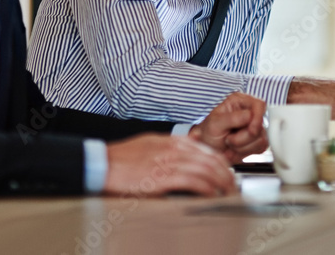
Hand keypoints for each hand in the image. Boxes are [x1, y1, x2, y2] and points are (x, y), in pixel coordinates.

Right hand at [103, 134, 236, 196]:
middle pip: (210, 158)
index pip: (205, 149)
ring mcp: (168, 161)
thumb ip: (170, 146)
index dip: (220, 162)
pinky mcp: (162, 177)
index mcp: (171, 141)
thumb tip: (189, 149)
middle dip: (225, 173)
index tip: (226, 172)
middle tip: (233, 185)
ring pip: (205, 169)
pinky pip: (192, 181)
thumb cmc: (121, 158)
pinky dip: (206, 188)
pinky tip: (212, 194)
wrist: (101, 164)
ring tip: (228, 192)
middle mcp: (173, 148)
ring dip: (220, 182)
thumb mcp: (150, 143)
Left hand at [189, 93, 267, 163]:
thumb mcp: (215, 124)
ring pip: (261, 139)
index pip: (259, 105)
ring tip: (229, 143)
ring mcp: (255, 127)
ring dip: (242, 146)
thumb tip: (249, 115)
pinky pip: (261, 148)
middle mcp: (249, 112)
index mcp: (239, 101)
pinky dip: (246, 152)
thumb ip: (232, 118)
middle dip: (244, 137)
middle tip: (228, 139)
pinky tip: (235, 149)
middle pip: (260, 125)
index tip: (251, 130)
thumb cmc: (208, 134)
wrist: (207, 150)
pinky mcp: (257, 141)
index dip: (257, 118)